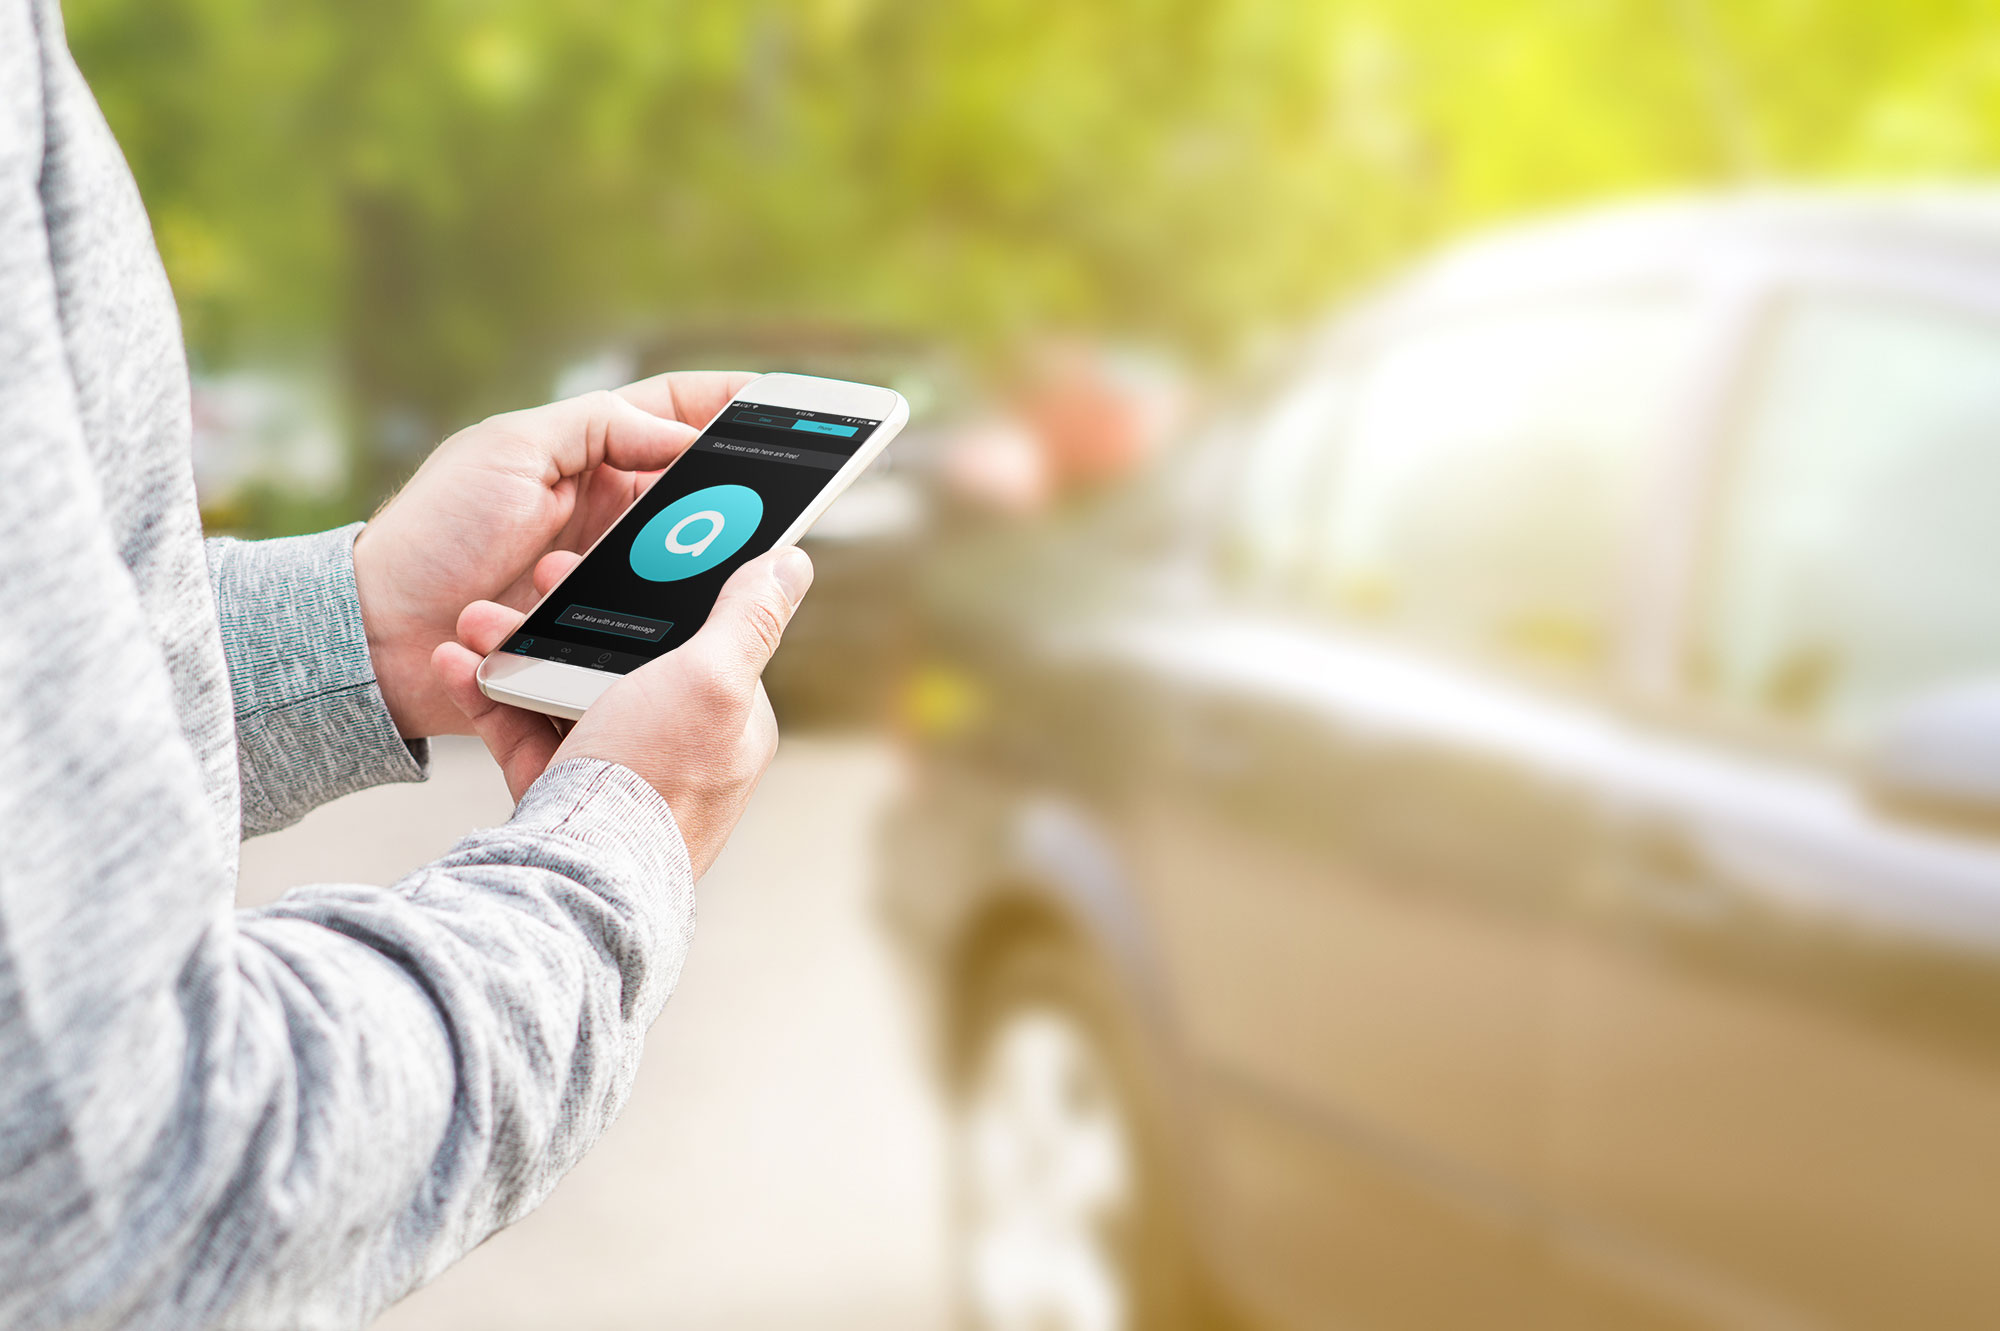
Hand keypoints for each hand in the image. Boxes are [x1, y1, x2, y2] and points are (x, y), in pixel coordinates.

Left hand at [353, 371, 755, 737]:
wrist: (380, 635)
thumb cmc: (434, 534)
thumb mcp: (510, 451)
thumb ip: (597, 428)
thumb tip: (680, 436)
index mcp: (582, 455)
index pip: (671, 416)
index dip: (726, 405)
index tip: (782, 403)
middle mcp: (601, 510)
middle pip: (693, 489)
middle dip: (737, 486)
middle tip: (787, 488)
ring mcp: (604, 570)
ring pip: (683, 556)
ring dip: (699, 553)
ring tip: (730, 549)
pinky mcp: (599, 627)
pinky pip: (654, 615)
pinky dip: (674, 610)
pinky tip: (697, 609)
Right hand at [431, 547, 813, 877]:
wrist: (580, 878)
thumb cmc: (656, 779)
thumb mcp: (713, 680)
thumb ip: (749, 619)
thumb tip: (793, 565)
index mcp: (729, 723)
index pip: (702, 641)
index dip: (657, 596)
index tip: (614, 559)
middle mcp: (679, 749)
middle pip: (624, 661)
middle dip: (572, 617)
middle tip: (539, 580)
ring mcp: (619, 775)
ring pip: (565, 691)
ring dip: (518, 647)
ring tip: (479, 620)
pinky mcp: (563, 796)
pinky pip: (523, 732)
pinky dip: (489, 694)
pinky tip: (458, 663)